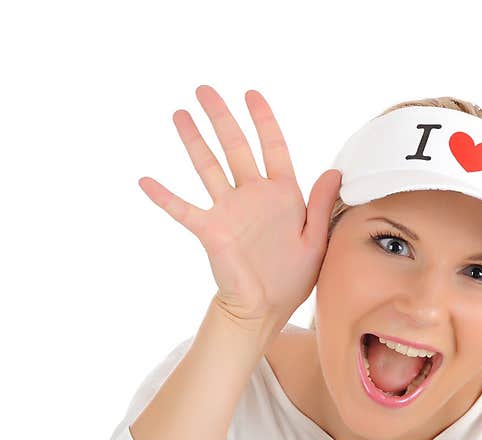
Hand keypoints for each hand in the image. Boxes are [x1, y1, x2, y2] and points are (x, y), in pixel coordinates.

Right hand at [137, 84, 340, 322]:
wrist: (265, 308)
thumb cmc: (292, 277)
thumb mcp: (316, 240)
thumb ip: (320, 205)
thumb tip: (335, 171)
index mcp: (282, 195)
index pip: (272, 148)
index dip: (263, 121)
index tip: (251, 95)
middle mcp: (253, 196)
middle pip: (235, 147)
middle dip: (221, 118)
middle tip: (205, 89)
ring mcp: (229, 210)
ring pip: (208, 167)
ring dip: (194, 142)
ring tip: (180, 114)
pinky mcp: (211, 230)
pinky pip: (184, 209)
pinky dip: (165, 197)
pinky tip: (146, 181)